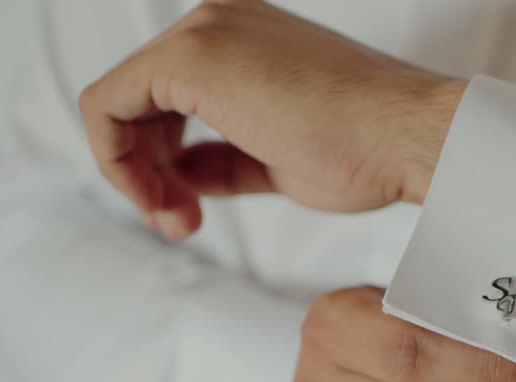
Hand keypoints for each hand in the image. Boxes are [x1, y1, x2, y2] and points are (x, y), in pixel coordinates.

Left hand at [78, 0, 462, 239]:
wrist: (408, 139)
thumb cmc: (370, 153)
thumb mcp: (280, 161)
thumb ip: (224, 160)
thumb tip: (182, 176)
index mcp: (247, 39)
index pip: (172, 99)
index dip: (164, 163)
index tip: (190, 212)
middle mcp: (220, 23)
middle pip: (139, 101)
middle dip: (146, 173)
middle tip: (179, 223)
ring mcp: (204, 34)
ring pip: (118, 104)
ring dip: (134, 175)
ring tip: (178, 219)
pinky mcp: (191, 57)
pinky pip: (107, 106)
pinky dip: (117, 161)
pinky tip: (158, 200)